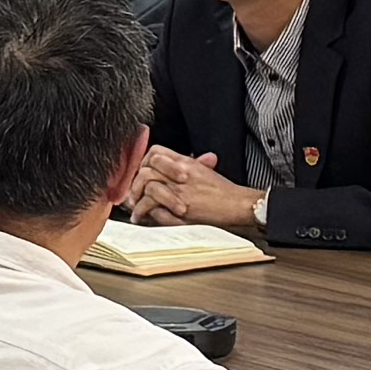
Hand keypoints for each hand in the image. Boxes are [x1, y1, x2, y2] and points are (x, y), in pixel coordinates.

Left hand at [126, 146, 266, 230]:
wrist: (238, 205)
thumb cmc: (223, 192)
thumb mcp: (204, 172)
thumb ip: (187, 168)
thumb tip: (167, 170)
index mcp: (186, 162)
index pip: (156, 152)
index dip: (143, 163)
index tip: (138, 176)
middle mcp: (181, 172)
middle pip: (147, 168)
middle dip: (135, 182)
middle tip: (132, 194)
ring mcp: (181, 189)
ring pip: (147, 184)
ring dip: (136, 198)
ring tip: (135, 209)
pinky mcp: (181, 206)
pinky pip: (154, 204)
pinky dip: (143, 211)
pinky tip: (141, 217)